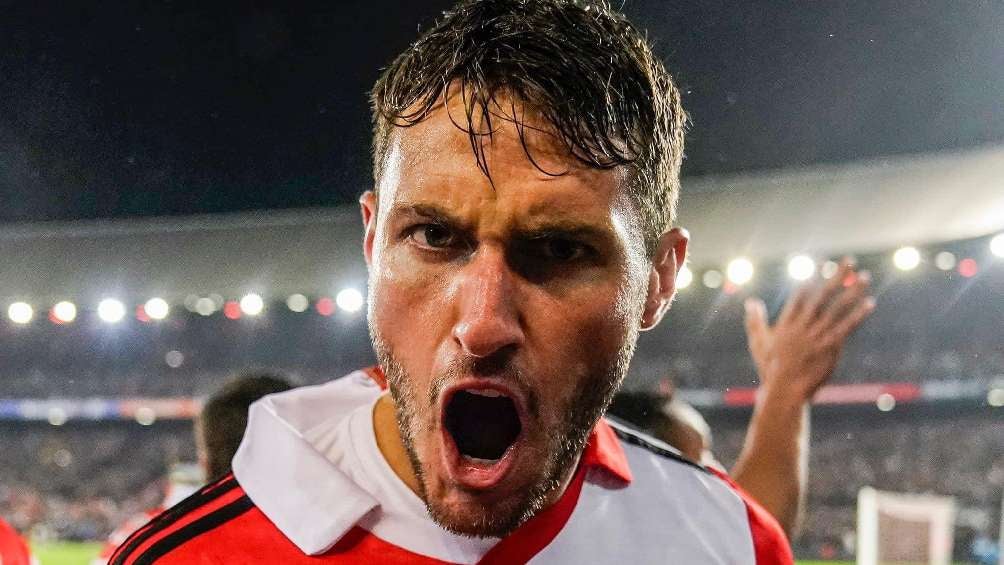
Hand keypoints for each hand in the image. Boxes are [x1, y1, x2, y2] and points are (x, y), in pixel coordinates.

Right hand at [743, 260, 875, 402]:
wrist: (783, 390)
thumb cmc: (769, 368)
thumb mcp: (758, 341)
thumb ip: (754, 320)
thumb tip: (750, 301)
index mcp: (787, 322)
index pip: (801, 294)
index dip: (813, 278)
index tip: (822, 264)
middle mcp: (803, 324)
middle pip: (823, 294)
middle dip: (837, 276)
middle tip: (850, 260)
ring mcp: (817, 335)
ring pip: (838, 308)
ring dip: (852, 291)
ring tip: (865, 277)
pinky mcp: (830, 346)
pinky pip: (846, 327)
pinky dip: (858, 314)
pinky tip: (870, 303)